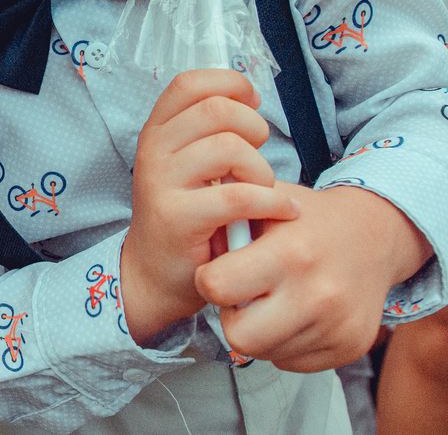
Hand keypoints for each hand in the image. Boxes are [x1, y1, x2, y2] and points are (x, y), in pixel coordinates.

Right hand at [121, 69, 300, 344]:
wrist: (155, 272)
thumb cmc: (185, 213)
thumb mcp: (187, 163)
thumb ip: (207, 132)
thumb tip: (249, 100)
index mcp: (157, 131)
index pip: (190, 84)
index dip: (230, 85)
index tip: (252, 108)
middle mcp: (153, 150)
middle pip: (215, 110)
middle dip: (253, 128)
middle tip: (260, 155)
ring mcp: (161, 183)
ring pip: (228, 148)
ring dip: (261, 169)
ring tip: (265, 189)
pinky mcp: (177, 217)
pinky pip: (238, 197)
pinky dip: (271, 202)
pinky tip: (282, 211)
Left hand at [196, 183, 432, 372]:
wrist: (373, 236)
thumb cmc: (305, 219)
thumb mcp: (263, 205)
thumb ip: (225, 228)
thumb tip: (193, 252)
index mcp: (289, 253)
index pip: (218, 287)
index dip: (209, 280)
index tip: (219, 271)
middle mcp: (316, 294)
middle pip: (239, 337)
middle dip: (232, 316)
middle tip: (243, 294)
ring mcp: (337, 325)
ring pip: (264, 353)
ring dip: (259, 330)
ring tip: (272, 299)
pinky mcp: (350, 347)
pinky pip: (291, 361)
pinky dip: (284, 342)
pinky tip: (294, 313)